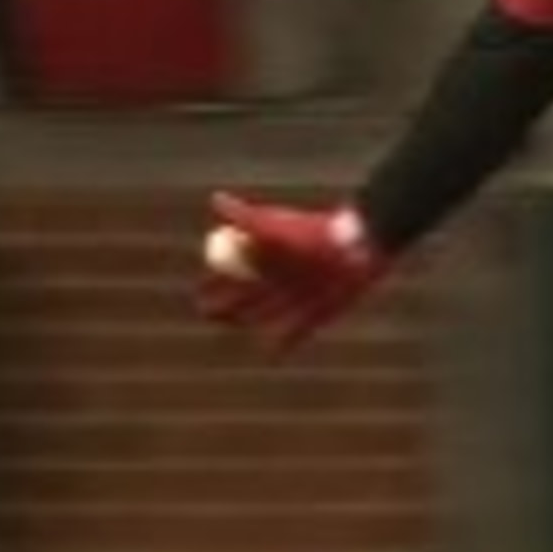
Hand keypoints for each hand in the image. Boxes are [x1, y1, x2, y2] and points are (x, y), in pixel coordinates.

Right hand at [195, 191, 387, 349]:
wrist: (355, 245)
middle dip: (225, 305)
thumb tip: (215, 199)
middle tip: (205, 313)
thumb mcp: (276, 226)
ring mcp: (297, 297)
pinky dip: (282, 342)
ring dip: (248, 320)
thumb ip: (246, 217)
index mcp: (270, 259)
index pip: (235, 272)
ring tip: (232, 326)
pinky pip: (296, 330)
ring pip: (266, 313)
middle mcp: (281, 279)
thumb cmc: (312, 233)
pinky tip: (268, 352)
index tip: (197, 290)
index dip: (215, 281)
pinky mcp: (317, 313)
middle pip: (246, 296)